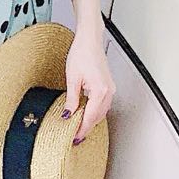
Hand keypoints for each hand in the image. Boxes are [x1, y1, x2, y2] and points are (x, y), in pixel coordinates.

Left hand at [60, 30, 113, 146]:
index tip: (75, 138)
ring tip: (79, 128)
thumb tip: (68, 114)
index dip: (82, 129)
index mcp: (100, 91)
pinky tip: (86, 113)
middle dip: (86, 128)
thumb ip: (72, 99)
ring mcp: (110, 89)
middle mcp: (108, 91)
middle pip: (98, 117)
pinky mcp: (108, 86)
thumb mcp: (72, 78)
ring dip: (91, 120)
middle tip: (75, 137)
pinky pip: (102, 104)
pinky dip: (94, 112)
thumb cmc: (82, 53)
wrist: (90, 40)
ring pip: (101, 112)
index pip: (90, 117)